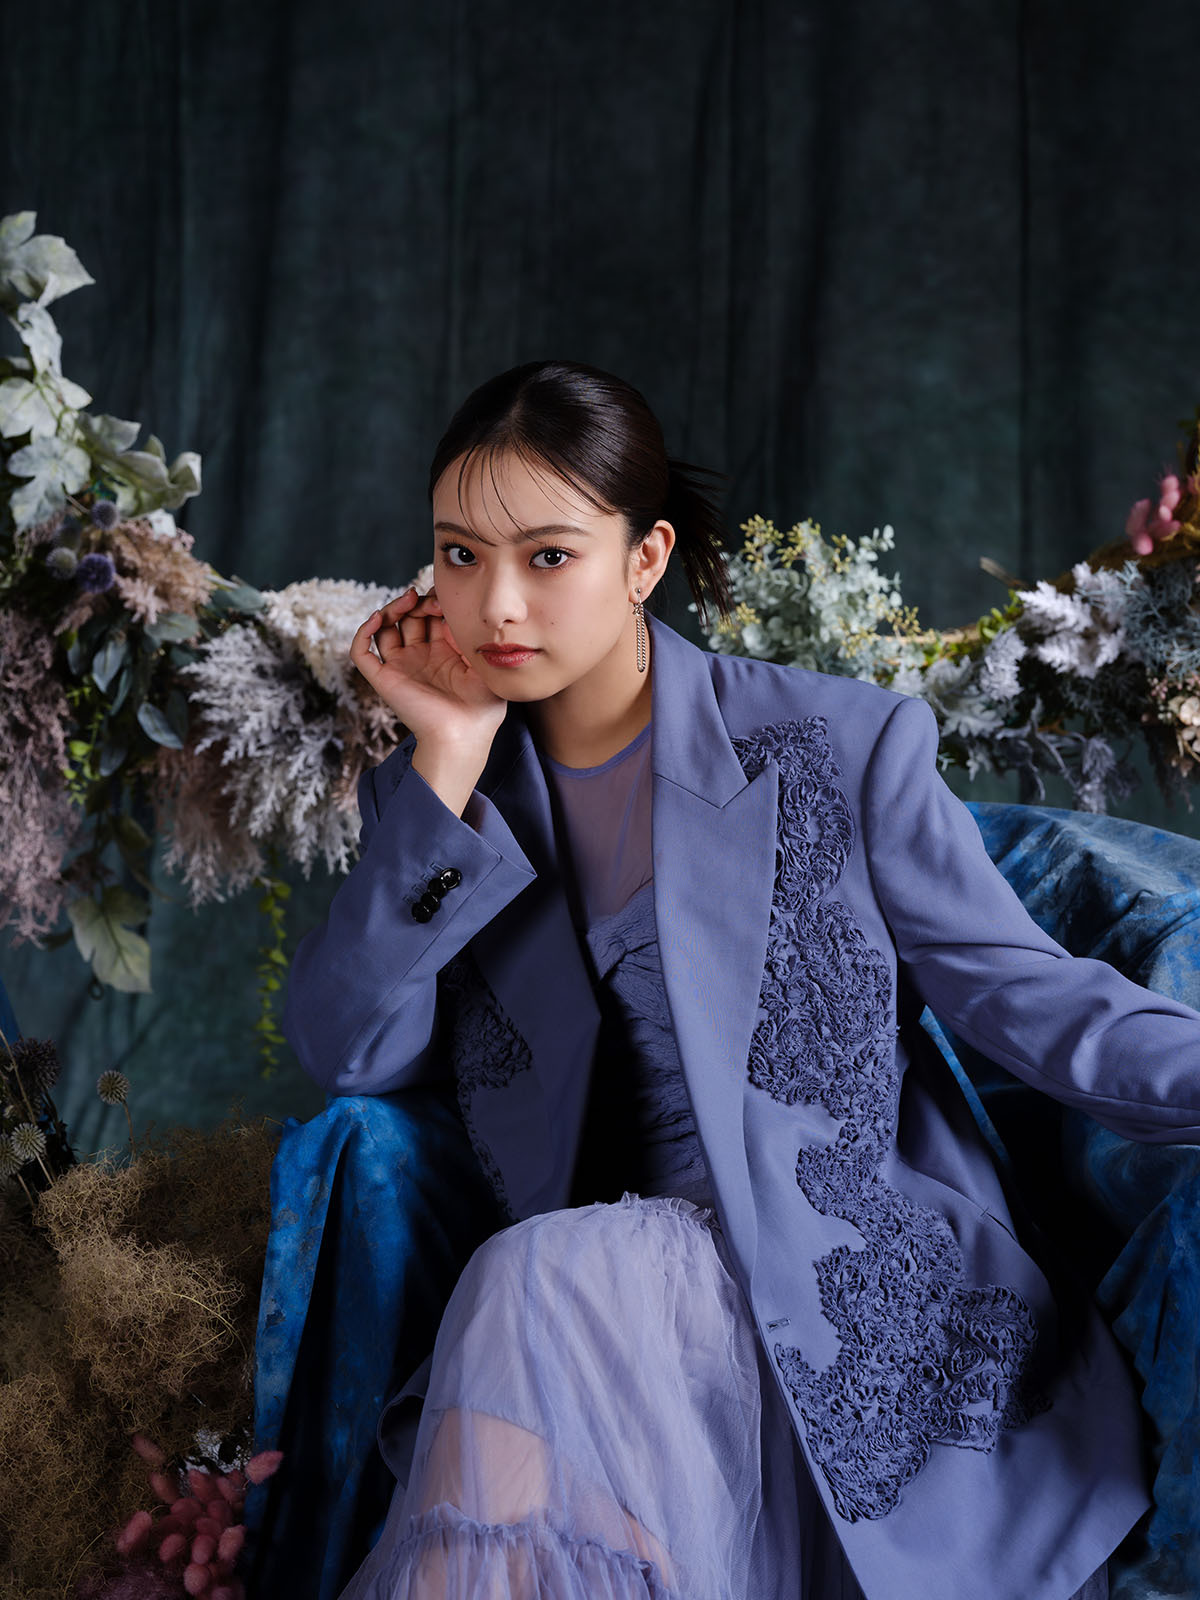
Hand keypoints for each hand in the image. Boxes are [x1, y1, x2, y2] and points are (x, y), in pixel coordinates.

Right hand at [350, 586, 506, 748]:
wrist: (464, 735)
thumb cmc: (481, 707)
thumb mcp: (483, 662)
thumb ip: (470, 635)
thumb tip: (456, 611)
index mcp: (444, 651)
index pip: (431, 615)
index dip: (434, 602)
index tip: (444, 599)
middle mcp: (420, 656)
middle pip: (407, 617)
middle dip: (415, 602)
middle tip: (428, 601)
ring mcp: (400, 666)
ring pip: (384, 628)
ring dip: (391, 609)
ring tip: (406, 601)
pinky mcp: (384, 678)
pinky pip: (361, 653)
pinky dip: (363, 632)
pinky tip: (378, 618)